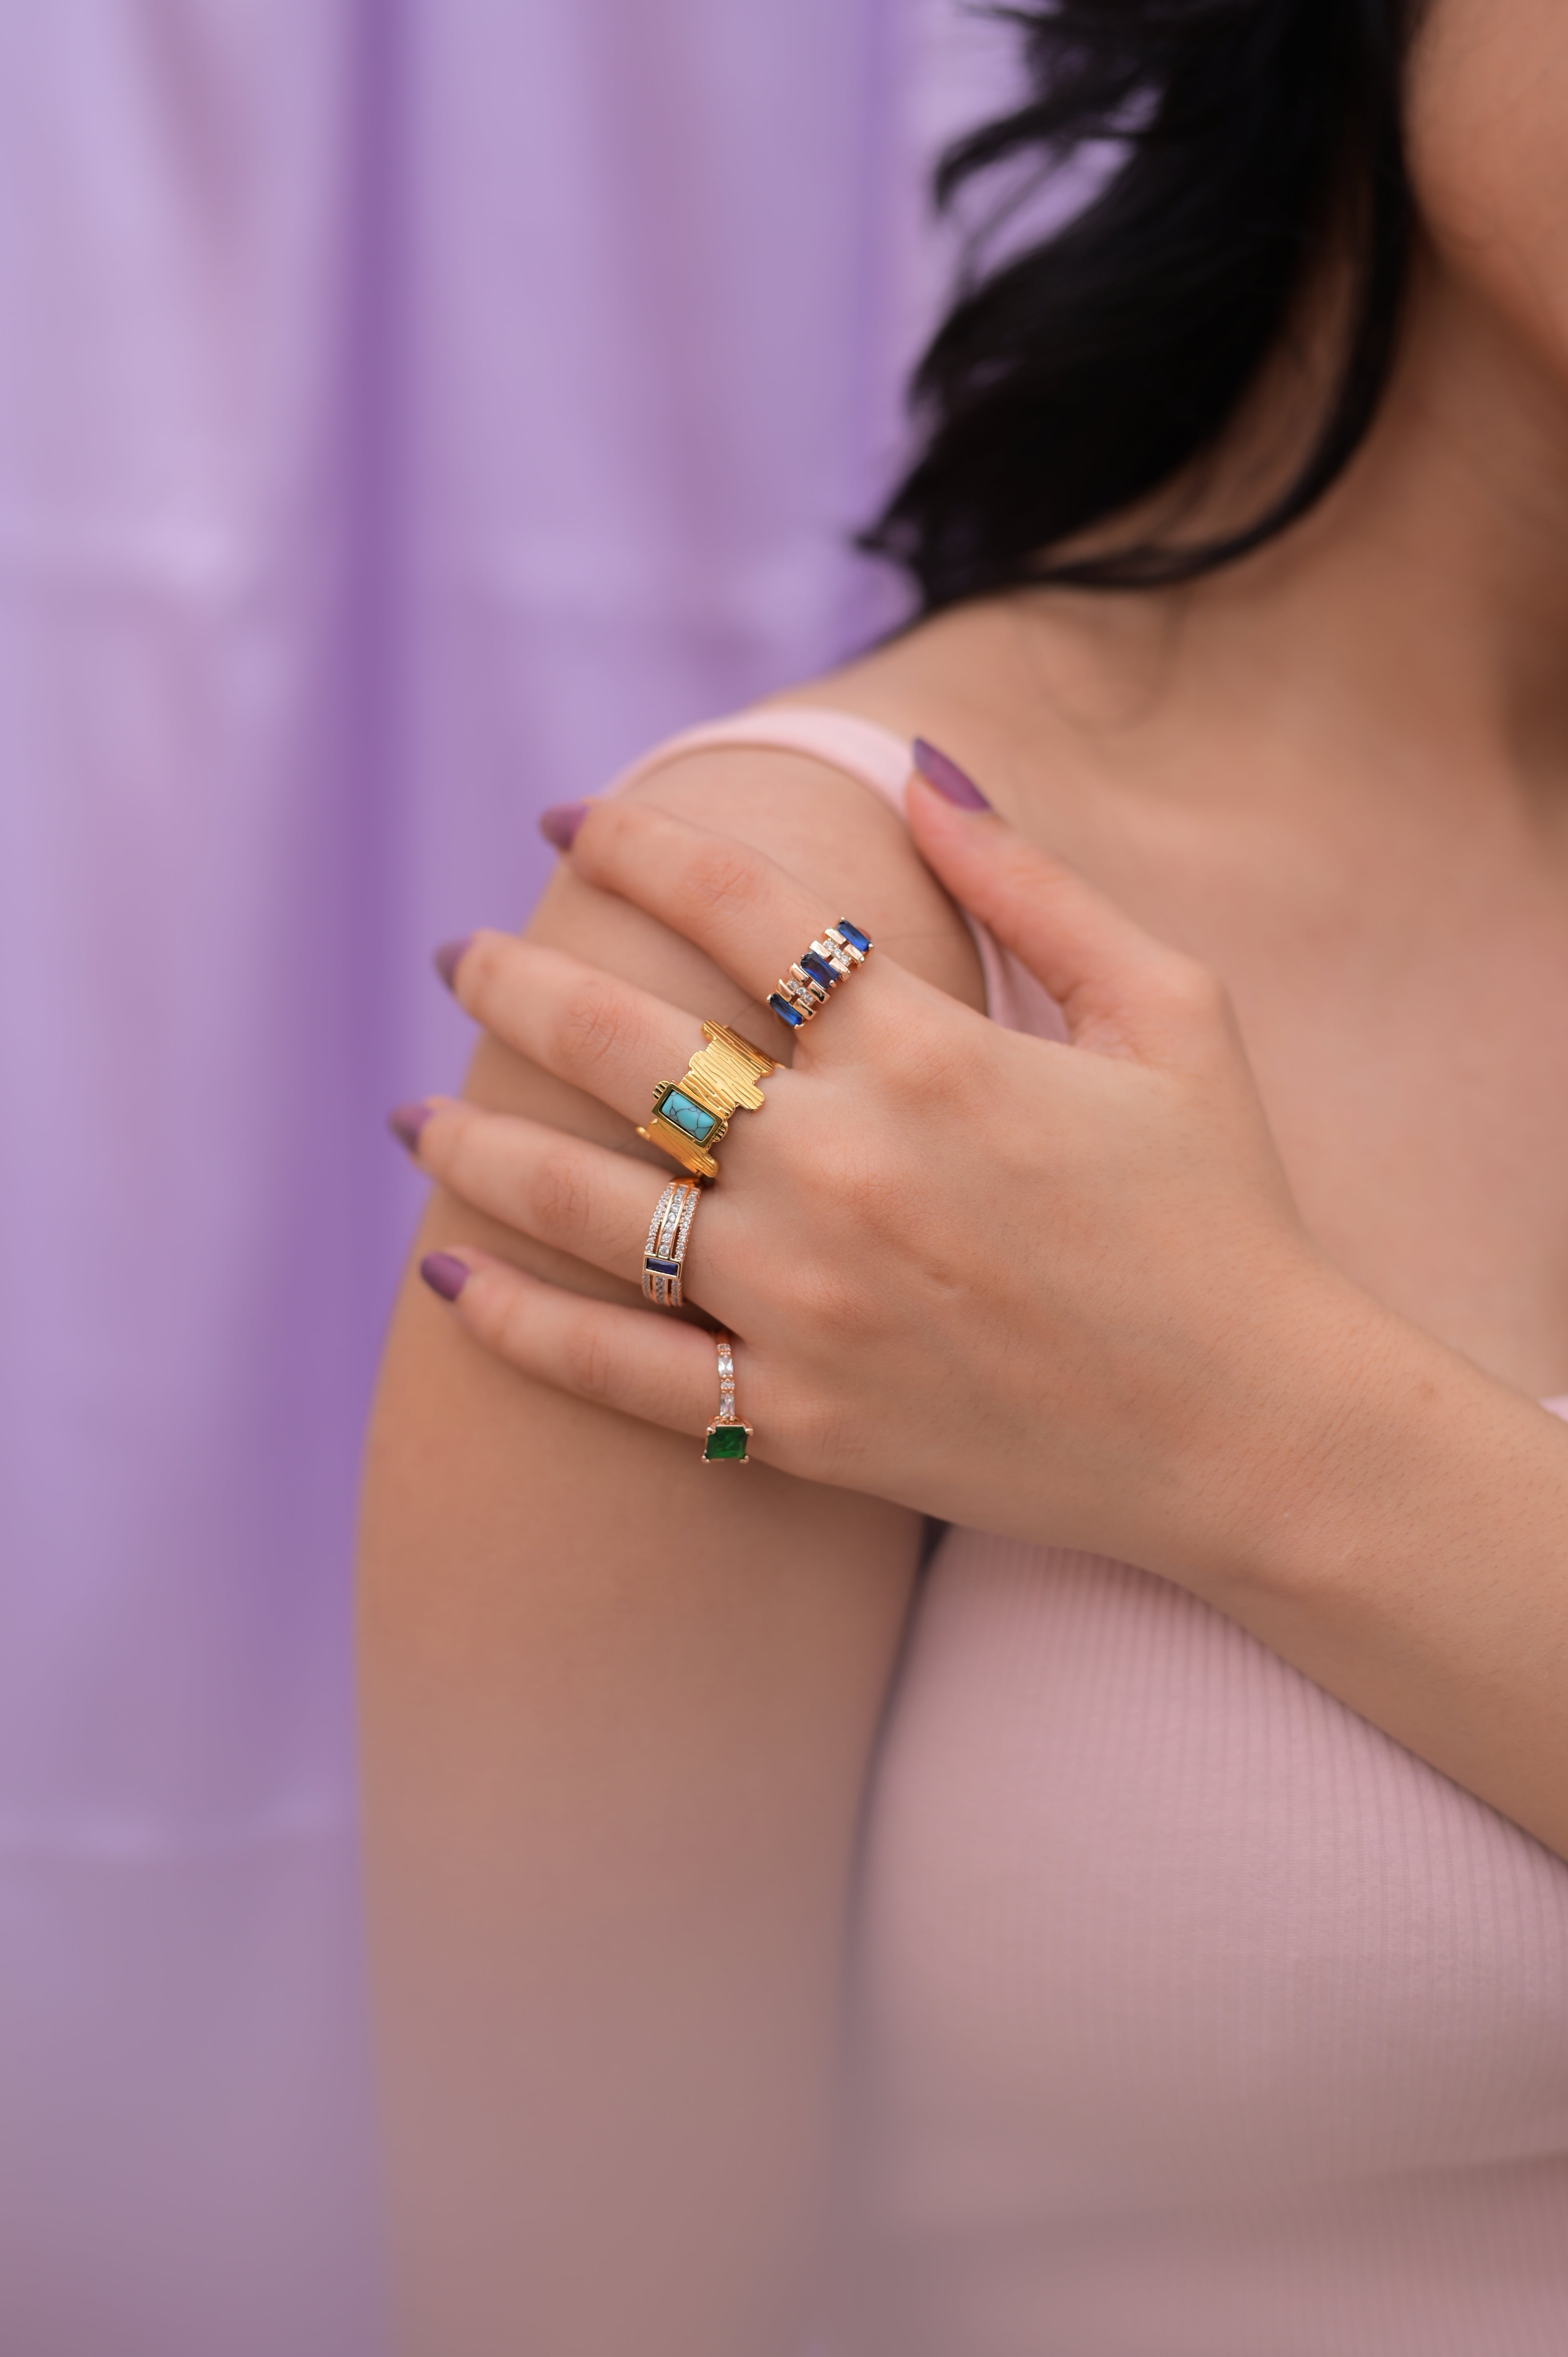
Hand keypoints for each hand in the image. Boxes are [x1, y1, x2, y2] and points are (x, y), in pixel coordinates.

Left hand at [399, 774, 1375, 1580]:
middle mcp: (843, 1168)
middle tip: (457, 952)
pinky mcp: (797, 1417)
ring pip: (584, 1203)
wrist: (1252, 1431)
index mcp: (931, 1054)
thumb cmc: (1223, 1211)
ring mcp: (807, 1302)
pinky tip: (444, 1282)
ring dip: (475, 1145)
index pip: (739, 911)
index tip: (569, 817)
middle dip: (515, 979)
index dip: (636, 841)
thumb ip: (1037, 887)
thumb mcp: (1171, 1012)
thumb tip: (923, 771)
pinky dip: (518, 1326)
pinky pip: (618, 1368)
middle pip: (624, 1043)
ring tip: (410, 1113)